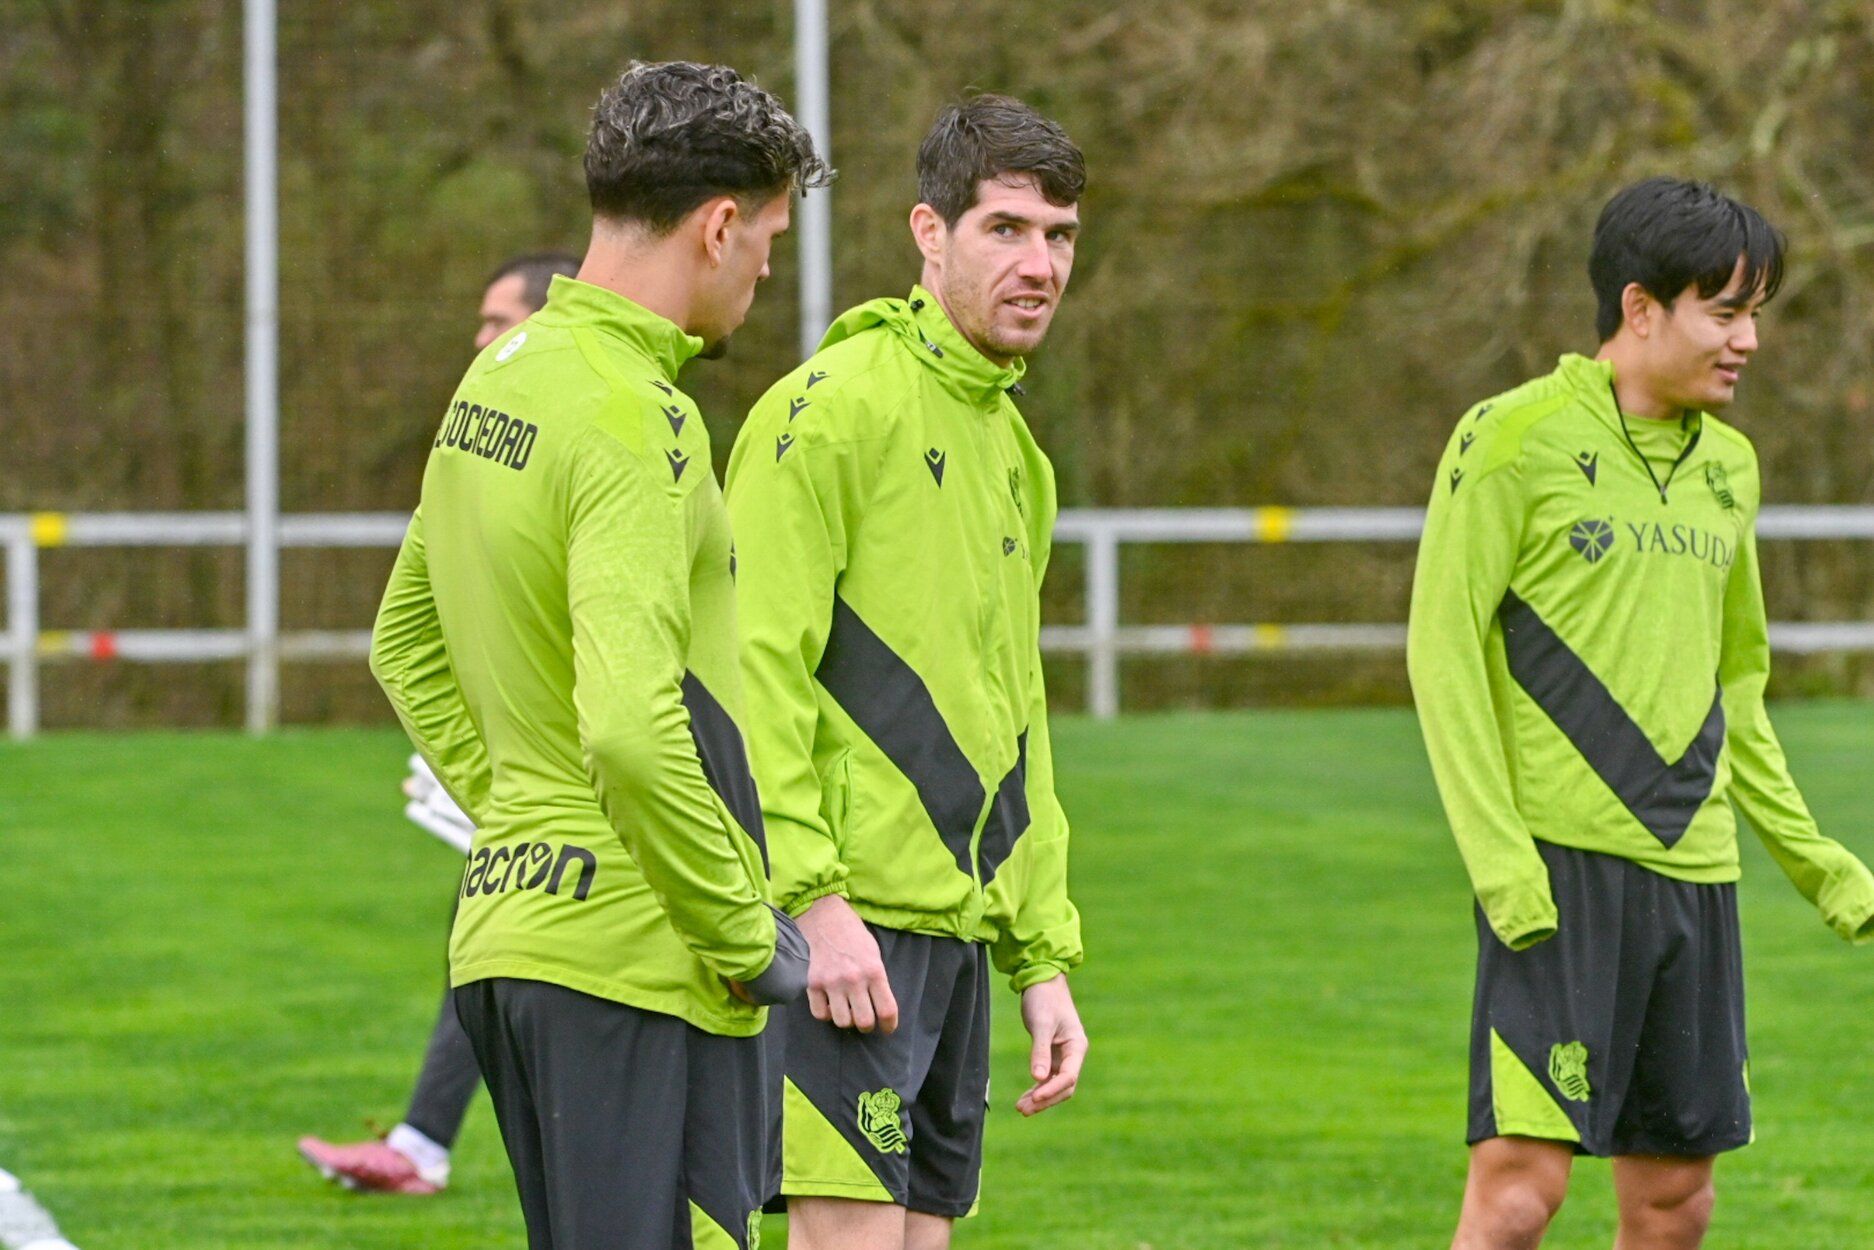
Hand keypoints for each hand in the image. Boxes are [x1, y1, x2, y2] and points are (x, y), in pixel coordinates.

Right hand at [796, 895, 898, 1033]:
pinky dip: (826, 1014)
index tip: (887, 1028)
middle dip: (867, 1025)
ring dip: (846, 1020)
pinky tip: (830, 1005)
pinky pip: (820, 1014)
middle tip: (865, 1019)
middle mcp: (854, 979)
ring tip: (847, 1011)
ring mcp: (832, 982)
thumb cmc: (853, 933)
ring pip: (842, 1021)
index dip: (889, 1025)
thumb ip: (877, 979)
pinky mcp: (813, 983)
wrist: (823, 916)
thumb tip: (879, 1005)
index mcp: (874, 970)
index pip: (886, 1010)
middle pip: (864, 1021)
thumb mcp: (874, 953)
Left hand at [1016, 974, 1086, 1116]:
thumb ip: (1040, 1051)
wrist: (1042, 981)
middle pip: (1064, 1086)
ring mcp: (1063, 1056)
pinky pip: (1047, 1078)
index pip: (1068, 1076)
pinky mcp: (1052, 1055)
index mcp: (1077, 1046)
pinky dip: (1037, 1088)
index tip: (1034, 1098)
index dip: (1052, 1090)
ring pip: (1055, 1085)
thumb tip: (1038, 1078)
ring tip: (1020, 1108)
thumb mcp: (1041, 1024)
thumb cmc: (1044, 999)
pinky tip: (1025, 1098)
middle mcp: (1073, 1054)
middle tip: (1023, 1110)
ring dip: (1040, 1098)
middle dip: (1045, 1100)